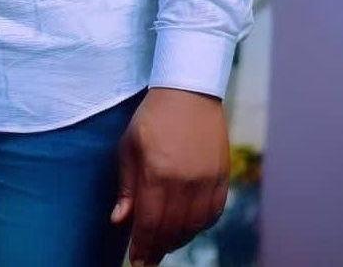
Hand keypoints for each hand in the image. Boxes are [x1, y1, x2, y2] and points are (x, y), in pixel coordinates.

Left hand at [111, 88, 230, 265]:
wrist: (188, 93)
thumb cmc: (151, 117)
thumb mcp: (129, 146)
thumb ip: (126, 187)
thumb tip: (119, 221)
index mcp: (157, 172)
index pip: (149, 222)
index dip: (142, 246)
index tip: (135, 261)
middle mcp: (185, 181)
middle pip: (172, 229)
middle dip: (157, 248)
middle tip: (147, 258)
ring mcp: (207, 181)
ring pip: (194, 226)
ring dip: (177, 240)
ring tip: (163, 244)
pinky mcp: (223, 178)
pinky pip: (212, 214)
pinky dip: (198, 226)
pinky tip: (186, 227)